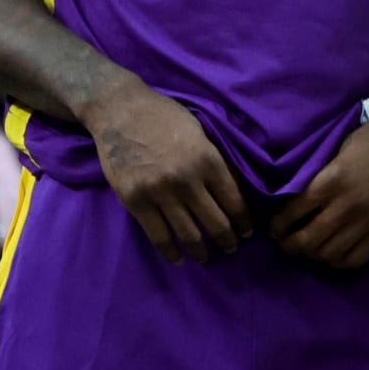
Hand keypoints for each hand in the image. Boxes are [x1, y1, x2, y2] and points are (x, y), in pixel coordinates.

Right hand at [82, 76, 250, 263]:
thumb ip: (215, 160)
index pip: (234, 200)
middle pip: (216, 222)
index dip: (244, 220)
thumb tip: (235, 189)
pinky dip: (170, 251)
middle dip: (228, 239)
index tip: (248, 231)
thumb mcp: (200, 132)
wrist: (120, 111)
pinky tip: (178, 258)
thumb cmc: (164, 117)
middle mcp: (187, 179)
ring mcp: (160, 192)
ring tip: (207, 257)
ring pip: (188, 234)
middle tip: (232, 248)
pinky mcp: (135, 201)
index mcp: (208, 159)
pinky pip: (157, 235)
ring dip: (201, 250)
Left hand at [270, 110, 368, 268]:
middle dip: (290, 245)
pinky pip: (355, 259)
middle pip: (307, 239)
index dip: (278, 225)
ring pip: (328, 254)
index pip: (293, 212)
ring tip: (309, 248)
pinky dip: (338, 261)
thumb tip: (296, 197)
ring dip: (313, 254)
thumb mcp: (341, 148)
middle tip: (286, 242)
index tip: (274, 228)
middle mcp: (347, 205)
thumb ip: (321, 174)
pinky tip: (333, 253)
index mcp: (333, 179)